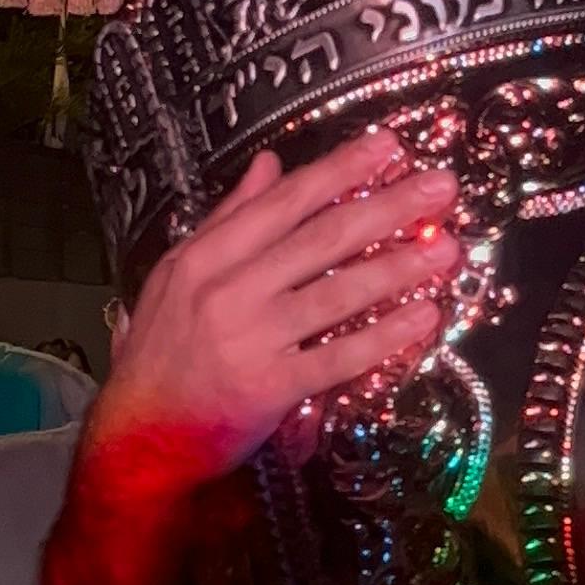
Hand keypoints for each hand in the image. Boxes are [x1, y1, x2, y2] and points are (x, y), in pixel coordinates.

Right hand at [94, 128, 461, 492]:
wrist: (138, 436)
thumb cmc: (162, 353)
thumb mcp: (179, 273)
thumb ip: (227, 219)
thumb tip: (269, 165)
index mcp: (207, 255)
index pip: (285, 202)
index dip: (340, 171)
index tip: (388, 148)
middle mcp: (229, 289)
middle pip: (321, 238)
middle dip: (387, 207)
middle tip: (441, 188)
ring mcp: (251, 338)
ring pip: (338, 293)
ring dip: (399, 268)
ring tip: (446, 248)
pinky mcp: (271, 387)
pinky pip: (339, 356)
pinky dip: (384, 336)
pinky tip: (423, 318)